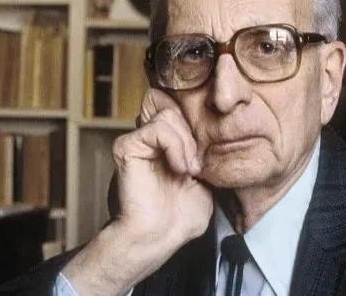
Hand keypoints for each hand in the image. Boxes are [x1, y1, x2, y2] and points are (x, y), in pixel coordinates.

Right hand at [62, 88, 212, 294]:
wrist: (159, 236)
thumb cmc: (181, 216)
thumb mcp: (206, 178)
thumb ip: (206, 153)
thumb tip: (219, 131)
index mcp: (167, 143)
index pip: (180, 108)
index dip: (197, 124)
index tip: (205, 155)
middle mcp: (150, 138)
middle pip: (176, 108)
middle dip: (194, 136)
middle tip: (198, 167)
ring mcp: (137, 141)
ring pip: (168, 115)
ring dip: (186, 144)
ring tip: (189, 171)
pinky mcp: (127, 147)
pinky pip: (157, 128)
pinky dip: (175, 147)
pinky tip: (179, 169)